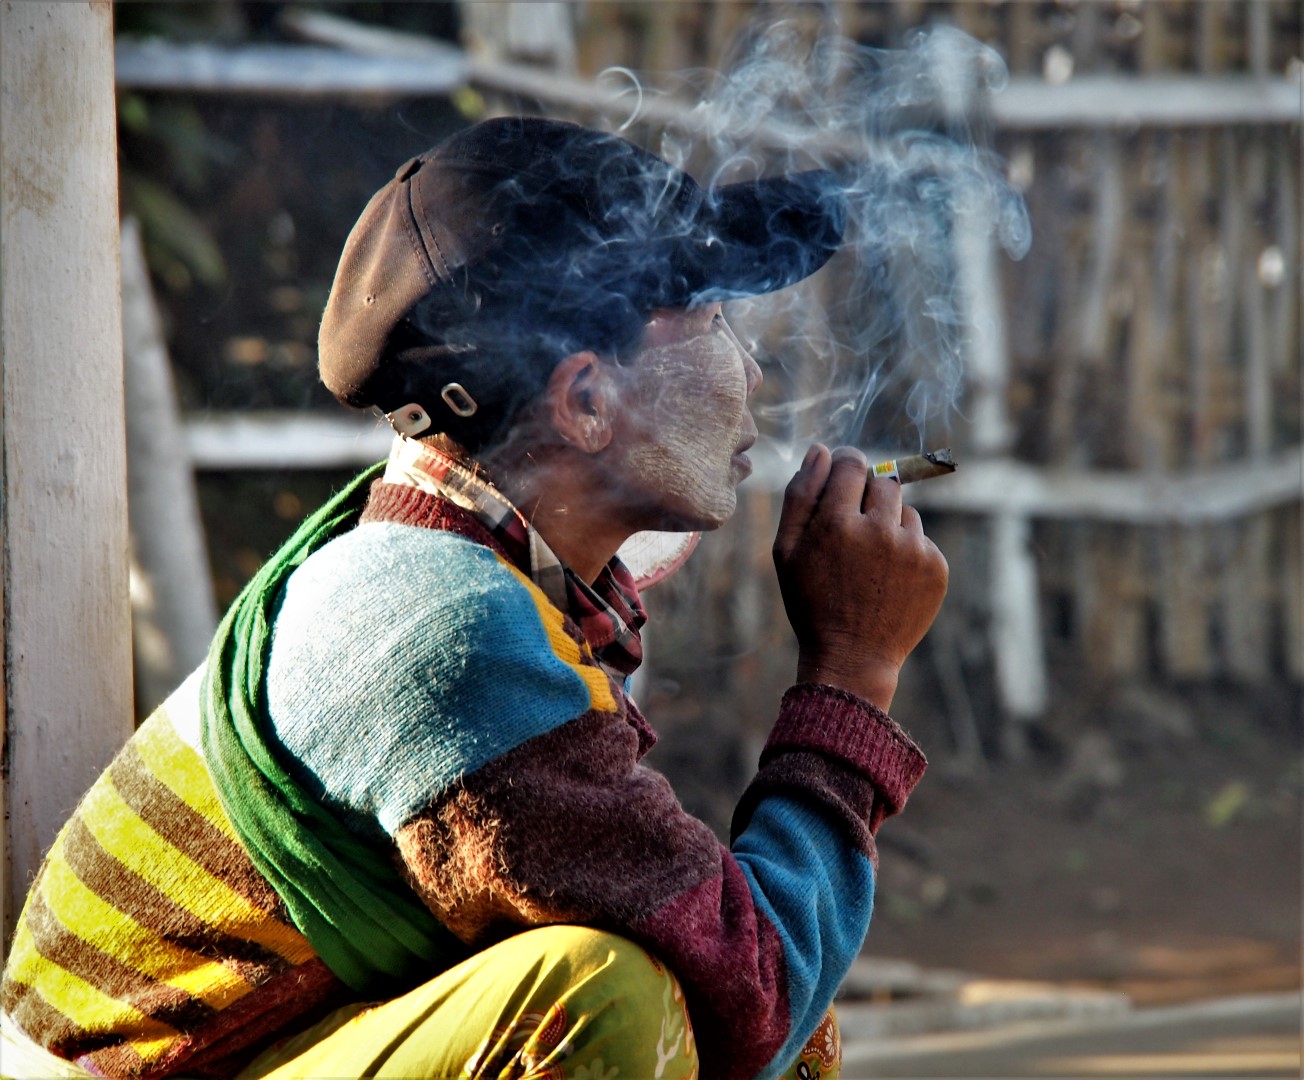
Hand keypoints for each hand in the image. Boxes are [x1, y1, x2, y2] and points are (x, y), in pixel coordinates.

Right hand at [773, 444, 948, 710]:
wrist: (853, 658)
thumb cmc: (811, 602)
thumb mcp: (787, 551)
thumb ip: (800, 495)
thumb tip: (821, 450)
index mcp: (837, 523)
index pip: (852, 463)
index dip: (846, 463)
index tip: (842, 474)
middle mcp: (879, 530)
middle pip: (883, 481)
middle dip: (867, 496)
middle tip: (852, 528)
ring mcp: (913, 549)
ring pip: (904, 510)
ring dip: (888, 524)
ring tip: (869, 563)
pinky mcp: (936, 567)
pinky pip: (921, 539)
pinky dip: (906, 551)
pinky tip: (887, 579)